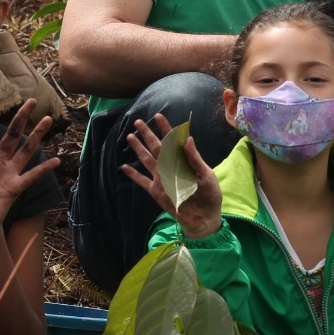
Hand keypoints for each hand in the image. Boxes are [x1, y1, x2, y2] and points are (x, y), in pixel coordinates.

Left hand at [0, 97, 58, 244]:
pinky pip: (31, 176)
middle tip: (32, 101)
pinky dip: (44, 169)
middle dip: (21, 118)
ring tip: (46, 119)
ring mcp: (7, 174)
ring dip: (36, 135)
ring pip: (24, 150)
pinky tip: (56, 161)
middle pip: (10, 136)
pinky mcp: (14, 188)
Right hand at [122, 114, 223, 239]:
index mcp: (183, 161)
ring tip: (130, 137)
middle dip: (147, 134)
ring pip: (147, 160)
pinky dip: (133, 175)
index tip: (158, 116)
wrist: (204, 218)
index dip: (166, 128)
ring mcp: (162, 179)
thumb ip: (194, 158)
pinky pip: (142, 181)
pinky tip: (124, 167)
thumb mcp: (206, 175)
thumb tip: (188, 138)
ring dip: (139, 149)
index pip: (173, 141)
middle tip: (138, 122)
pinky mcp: (156, 192)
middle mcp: (170, 167)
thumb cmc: (209, 195)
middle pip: (156, 147)